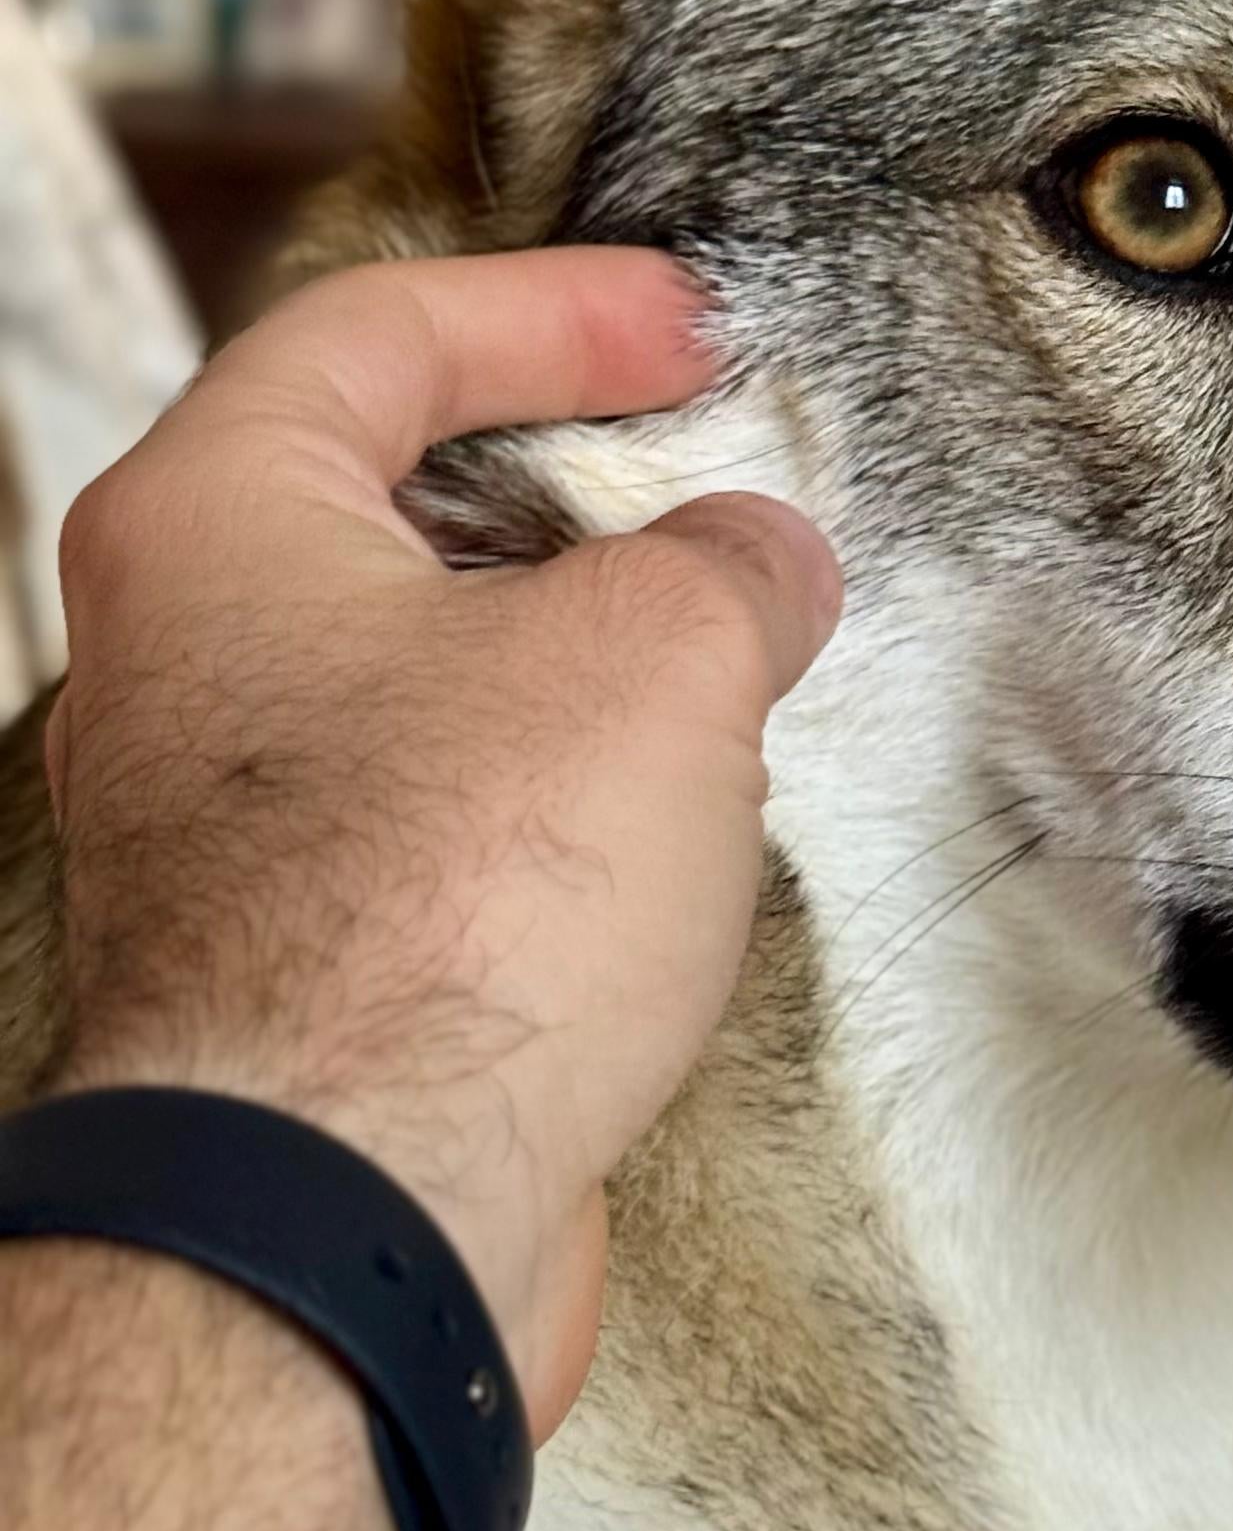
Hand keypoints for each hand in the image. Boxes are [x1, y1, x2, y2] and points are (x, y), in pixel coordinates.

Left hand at [40, 250, 839, 1431]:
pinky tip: (660, 835)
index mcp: (215, 526)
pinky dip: (544, 794)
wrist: (354, 1221)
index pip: (376, 334)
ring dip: (567, 655)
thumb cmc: (451, 912)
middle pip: (381, 503)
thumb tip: (757, 564)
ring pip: (411, 672)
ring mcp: (219, 823)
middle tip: (708, 489)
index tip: (687, 326)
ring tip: (719, 667)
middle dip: (568, 489)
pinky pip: (427, 818)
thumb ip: (728, 567)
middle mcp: (177, 661)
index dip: (555, 309)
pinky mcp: (286, 961)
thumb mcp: (661, 658)